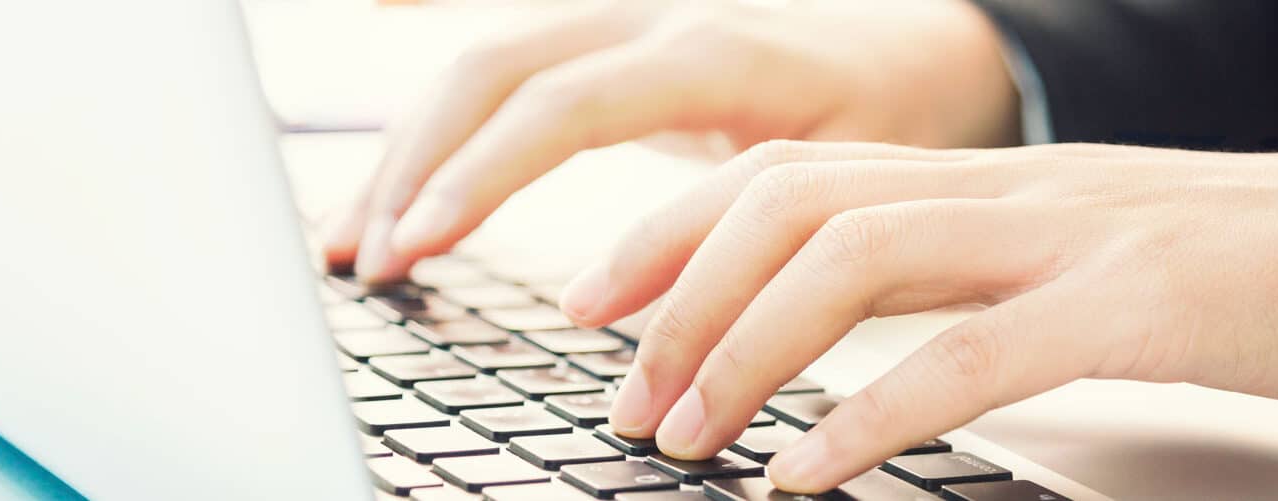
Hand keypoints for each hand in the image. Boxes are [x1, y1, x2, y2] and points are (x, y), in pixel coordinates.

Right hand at [323, 0, 1019, 281]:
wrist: (926, 49)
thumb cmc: (892, 117)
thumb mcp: (841, 173)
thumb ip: (745, 226)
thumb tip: (635, 311)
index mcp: (712, 51)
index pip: (568, 99)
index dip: (486, 171)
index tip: (423, 241)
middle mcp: (652, 19)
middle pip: (495, 70)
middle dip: (419, 167)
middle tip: (370, 262)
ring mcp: (623, 23)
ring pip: (483, 68)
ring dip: (409, 153)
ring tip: (351, 244)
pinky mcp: (609, 46)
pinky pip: (504, 79)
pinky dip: (444, 140)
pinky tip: (403, 200)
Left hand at [563, 140, 1277, 491]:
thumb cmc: (1254, 272)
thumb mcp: (1084, 260)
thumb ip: (973, 281)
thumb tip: (860, 343)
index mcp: (991, 183)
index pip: (792, 175)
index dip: (678, 234)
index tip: (604, 309)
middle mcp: (1011, 193)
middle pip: (792, 200)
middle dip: (678, 294)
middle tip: (615, 393)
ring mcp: (1071, 239)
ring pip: (856, 257)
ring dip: (742, 348)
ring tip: (679, 436)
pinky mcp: (1137, 305)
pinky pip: (968, 355)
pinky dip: (865, 415)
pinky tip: (804, 474)